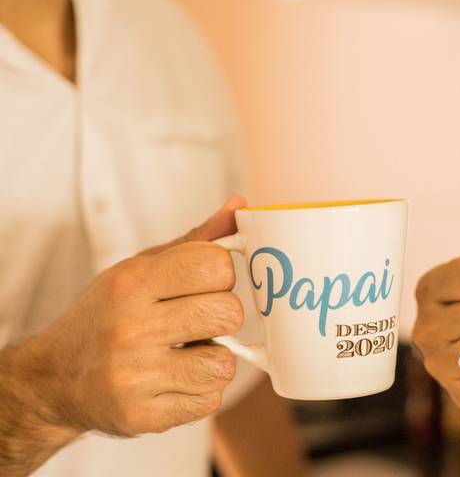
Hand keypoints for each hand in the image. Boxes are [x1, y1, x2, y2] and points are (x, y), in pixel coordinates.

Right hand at [38, 196, 247, 436]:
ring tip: (186, 353)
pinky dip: (200, 391)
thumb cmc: (110, 314)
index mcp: (131, 284)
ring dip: (214, 359)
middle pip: (228, 313)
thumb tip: (240, 206)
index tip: (206, 282)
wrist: (56, 379)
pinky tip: (174, 381)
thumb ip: (196, 241)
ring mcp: (134, 377)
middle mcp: (129, 329)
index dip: (222, 274)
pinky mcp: (141, 417)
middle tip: (198, 320)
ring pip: (224, 364)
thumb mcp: (142, 268)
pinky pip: (209, 401)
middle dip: (221, 316)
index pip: (215, 265)